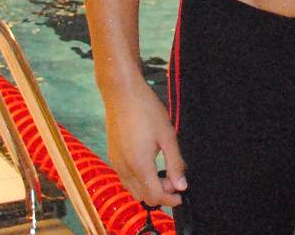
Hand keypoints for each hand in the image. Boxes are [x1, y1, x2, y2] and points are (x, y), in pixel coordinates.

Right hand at [103, 81, 186, 206]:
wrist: (122, 94)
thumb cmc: (147, 111)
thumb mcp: (168, 136)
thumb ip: (175, 163)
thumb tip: (181, 186)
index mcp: (139, 165)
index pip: (154, 196)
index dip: (169, 200)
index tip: (181, 195)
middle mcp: (124, 169)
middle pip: (142, 197)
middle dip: (160, 194)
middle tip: (174, 179)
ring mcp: (116, 163)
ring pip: (132, 189)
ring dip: (149, 188)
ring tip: (164, 171)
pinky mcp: (112, 156)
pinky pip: (125, 178)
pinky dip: (138, 181)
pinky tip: (150, 165)